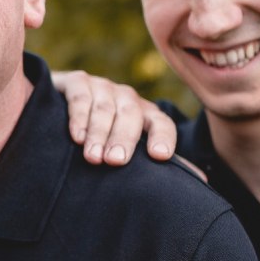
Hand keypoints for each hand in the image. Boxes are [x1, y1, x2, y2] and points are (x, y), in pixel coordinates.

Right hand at [51, 69, 176, 165]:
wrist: (58, 111)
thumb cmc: (102, 139)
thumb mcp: (128, 149)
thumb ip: (155, 164)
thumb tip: (201, 179)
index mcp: (145, 115)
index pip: (161, 122)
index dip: (162, 136)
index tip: (159, 156)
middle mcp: (126, 98)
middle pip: (131, 115)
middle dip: (124, 138)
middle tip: (116, 161)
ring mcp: (102, 87)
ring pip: (105, 108)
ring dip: (99, 133)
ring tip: (93, 158)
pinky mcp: (77, 81)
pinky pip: (81, 96)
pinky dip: (79, 116)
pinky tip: (77, 136)